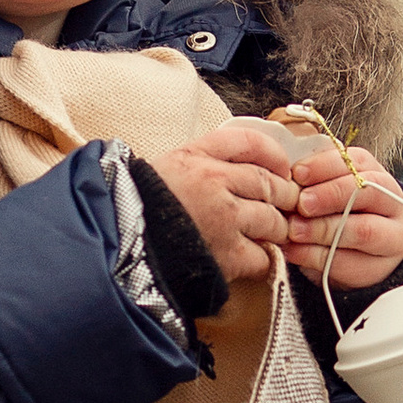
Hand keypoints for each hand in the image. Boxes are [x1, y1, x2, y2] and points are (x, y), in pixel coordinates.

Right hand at [152, 122, 298, 287]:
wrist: (119, 252)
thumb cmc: (136, 213)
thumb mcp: (160, 172)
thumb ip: (196, 163)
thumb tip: (234, 166)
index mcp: (194, 157)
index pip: (249, 142)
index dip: (273, 155)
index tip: (281, 167)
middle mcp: (212, 182)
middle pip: (269, 183)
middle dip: (283, 196)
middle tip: (284, 206)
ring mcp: (223, 219)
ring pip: (273, 220)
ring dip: (276, 229)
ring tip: (270, 234)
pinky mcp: (228, 255)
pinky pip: (264, 256)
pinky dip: (264, 259)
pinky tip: (253, 259)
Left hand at [284, 140, 402, 294]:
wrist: (357, 255)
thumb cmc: (333, 214)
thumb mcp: (324, 191)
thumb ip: (310, 182)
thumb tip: (283, 177)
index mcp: (375, 174)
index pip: (356, 162)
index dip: (326, 166)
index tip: (298, 173)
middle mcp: (391, 202)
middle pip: (367, 192)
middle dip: (330, 196)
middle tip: (301, 204)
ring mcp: (392, 236)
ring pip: (362, 230)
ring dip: (322, 230)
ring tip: (293, 231)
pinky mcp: (380, 267)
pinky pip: (349, 262)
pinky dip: (317, 257)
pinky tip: (295, 252)